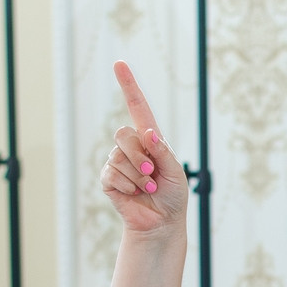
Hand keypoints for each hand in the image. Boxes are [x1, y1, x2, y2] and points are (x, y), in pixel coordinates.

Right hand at [100, 61, 186, 236]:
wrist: (162, 222)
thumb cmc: (173, 196)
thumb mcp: (176, 172)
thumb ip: (163, 152)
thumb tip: (148, 134)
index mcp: (150, 139)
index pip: (137, 107)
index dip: (128, 85)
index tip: (120, 64)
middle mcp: (132, 146)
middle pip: (123, 134)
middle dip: (139, 155)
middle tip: (152, 174)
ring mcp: (118, 162)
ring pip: (118, 157)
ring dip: (137, 176)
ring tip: (147, 188)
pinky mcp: (109, 179)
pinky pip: (111, 174)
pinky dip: (127, 186)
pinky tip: (135, 193)